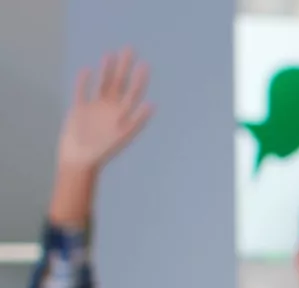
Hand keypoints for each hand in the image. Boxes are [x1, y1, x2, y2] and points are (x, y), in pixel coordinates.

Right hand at [58, 50, 152, 172]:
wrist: (80, 159)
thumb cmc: (104, 150)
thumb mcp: (124, 135)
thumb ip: (137, 119)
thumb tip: (152, 104)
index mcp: (123, 114)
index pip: (134, 92)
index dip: (139, 79)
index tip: (145, 64)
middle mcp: (111, 108)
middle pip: (119, 83)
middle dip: (124, 67)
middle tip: (129, 49)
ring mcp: (95, 107)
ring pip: (102, 84)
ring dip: (106, 69)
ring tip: (110, 54)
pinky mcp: (79, 109)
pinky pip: (82, 91)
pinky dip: (84, 81)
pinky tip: (87, 70)